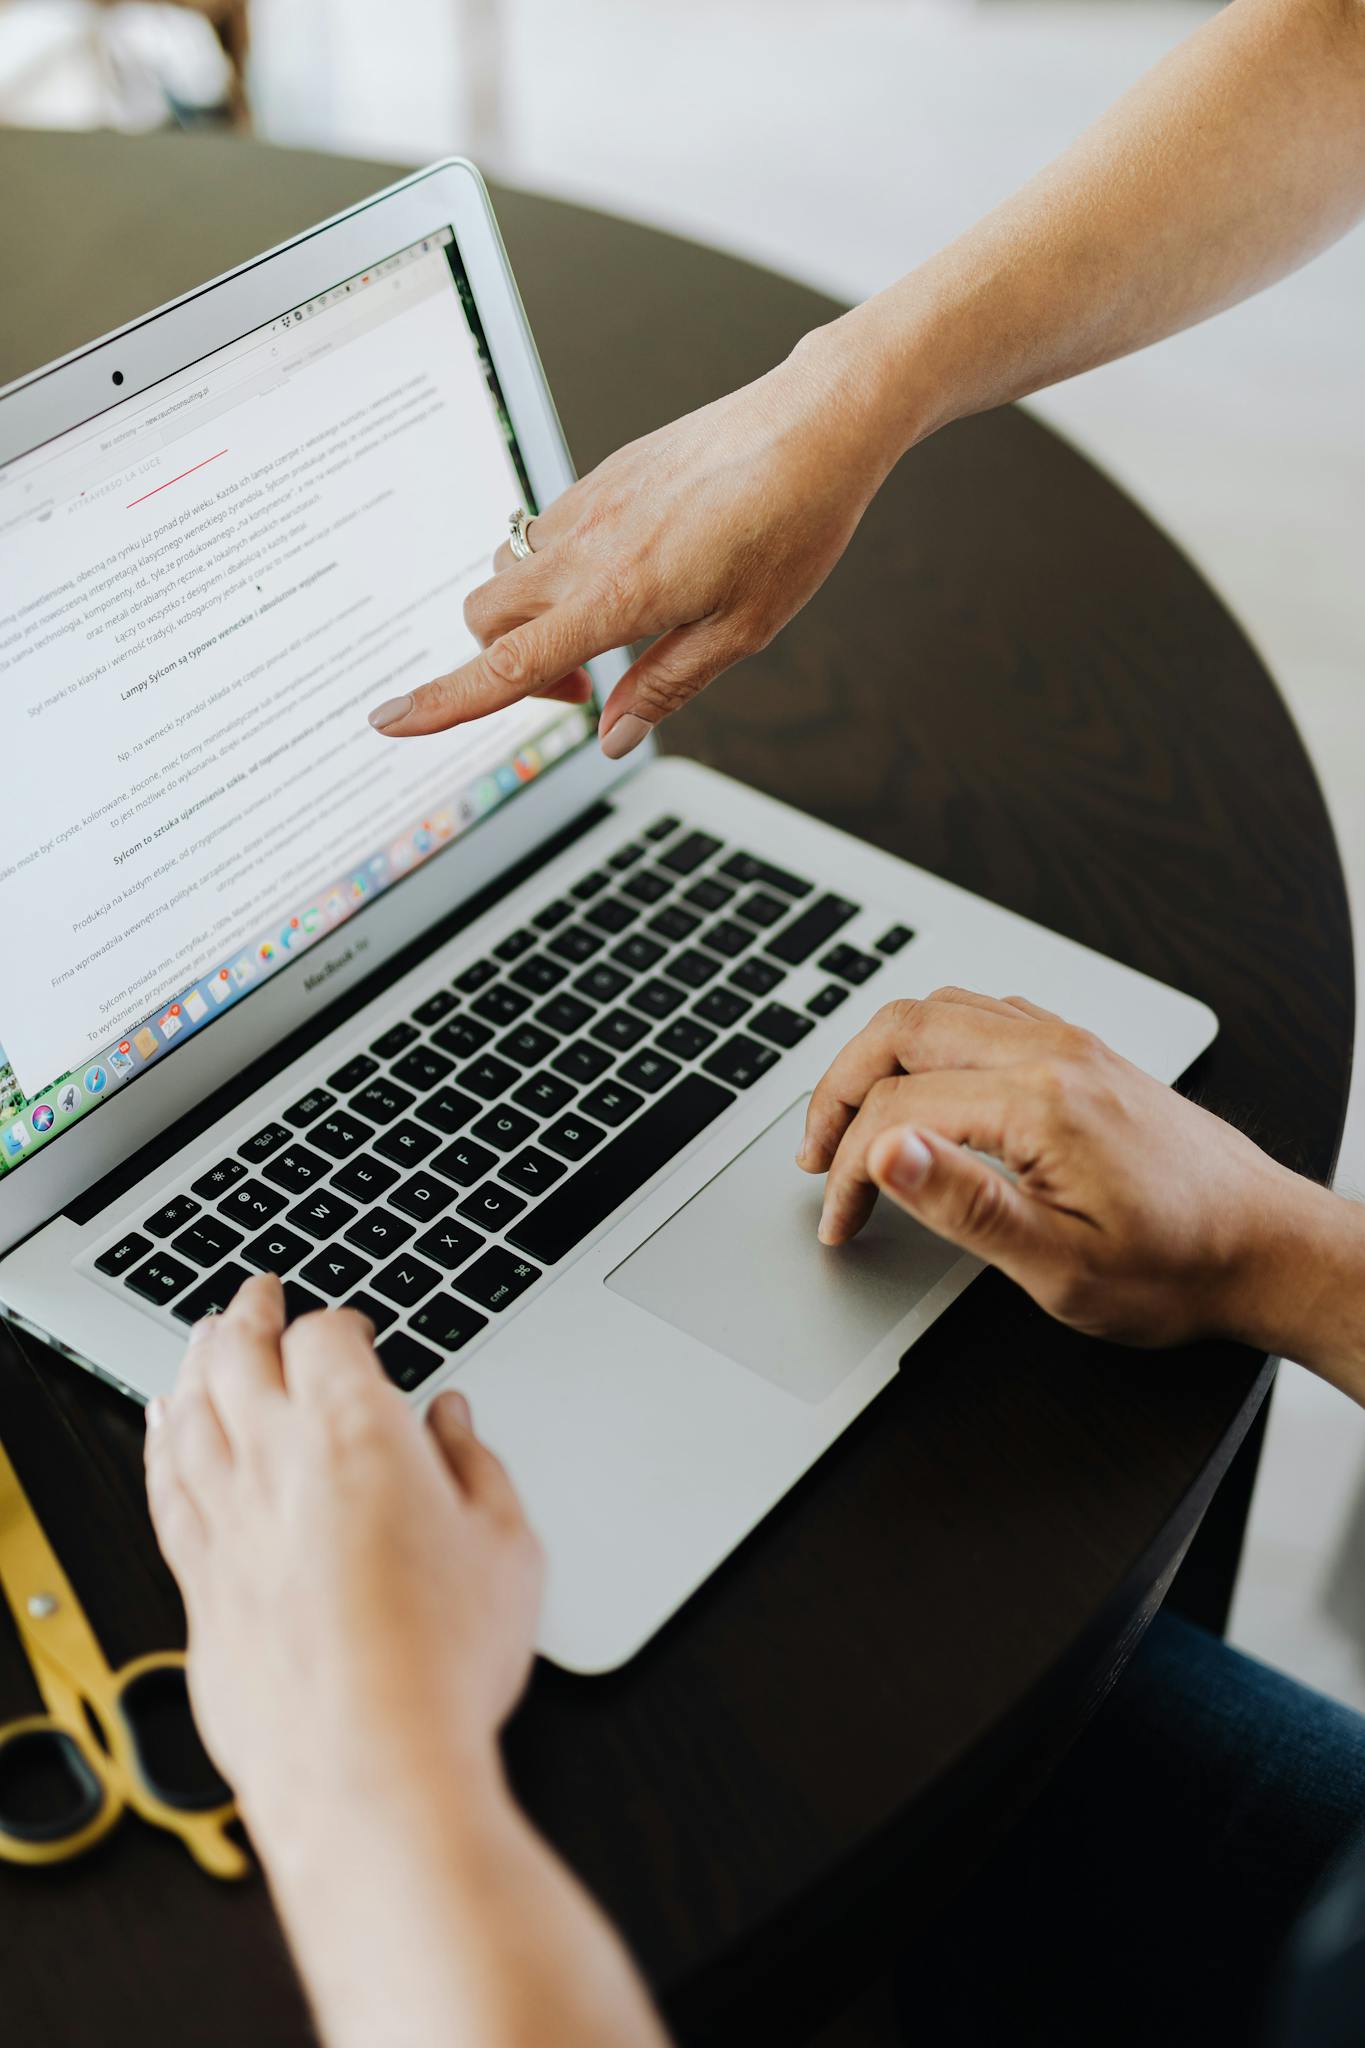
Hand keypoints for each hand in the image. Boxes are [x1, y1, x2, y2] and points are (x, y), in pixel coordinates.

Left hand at [144, 1276, 541, 1839]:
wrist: (370, 1768)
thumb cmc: (444, 1664)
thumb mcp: (508, 1547)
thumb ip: (476, 1466)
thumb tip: (454, 1421)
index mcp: (358, 1432)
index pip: (327, 1340)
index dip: (342, 1324)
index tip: (357, 1331)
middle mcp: (277, 1461)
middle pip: (239, 1353)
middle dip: (249, 1312)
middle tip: (257, 1292)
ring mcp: (228, 1521)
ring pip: (190, 1408)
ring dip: (196, 1360)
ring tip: (204, 1339)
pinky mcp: (198, 1581)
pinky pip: (164, 1483)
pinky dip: (160, 1439)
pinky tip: (164, 1426)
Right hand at [366, 328, 896, 754]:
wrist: (815, 424)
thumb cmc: (792, 527)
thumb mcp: (742, 631)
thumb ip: (665, 685)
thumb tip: (612, 736)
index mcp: (619, 597)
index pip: (507, 665)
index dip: (442, 703)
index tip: (389, 721)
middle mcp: (587, 548)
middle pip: (482, 618)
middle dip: (503, 661)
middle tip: (584, 678)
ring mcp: (587, 505)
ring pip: (508, 571)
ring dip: (529, 613)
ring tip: (605, 624)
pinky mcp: (602, 477)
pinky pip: (545, 532)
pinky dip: (559, 569)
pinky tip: (626, 568)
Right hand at [799, 987, 1313, 1347]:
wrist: (1266, 1247)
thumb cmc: (1176, 1267)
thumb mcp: (1060, 1266)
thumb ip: (964, 1205)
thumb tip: (886, 1152)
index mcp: (1040, 1102)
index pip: (898, 1110)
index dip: (848, 1167)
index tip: (840, 1221)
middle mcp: (1052, 1052)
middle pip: (901, 1030)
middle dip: (838, 1089)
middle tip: (814, 1154)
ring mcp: (1069, 1042)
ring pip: (937, 1008)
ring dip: (878, 1058)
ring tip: (850, 1122)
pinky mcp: (1081, 1050)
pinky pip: (982, 1012)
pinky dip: (927, 1041)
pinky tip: (921, 1088)